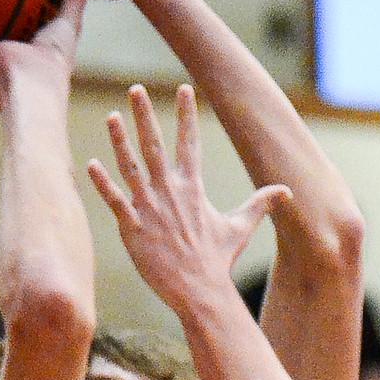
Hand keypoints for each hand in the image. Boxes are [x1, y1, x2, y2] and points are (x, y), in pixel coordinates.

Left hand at [88, 83, 289, 318]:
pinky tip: (92, 164)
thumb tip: (287, 192)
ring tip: (111, 116)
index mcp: (193, 189)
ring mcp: (150, 209)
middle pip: (155, 146)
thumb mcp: (240, 228)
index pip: (190, 143)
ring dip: (120, 141)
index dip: (187, 114)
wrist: (201, 292)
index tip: (183, 88)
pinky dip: (103, 183)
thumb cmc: (218, 260)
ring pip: (131, 167)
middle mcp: (170, 192)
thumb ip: (259, 204)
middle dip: (145, 116)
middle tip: (135, 89)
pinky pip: (115, 201)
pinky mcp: (133, 228)